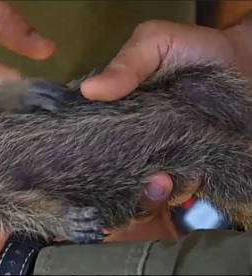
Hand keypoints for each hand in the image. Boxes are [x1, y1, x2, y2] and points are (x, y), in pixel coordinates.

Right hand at [79, 19, 249, 239]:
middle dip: (120, 179)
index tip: (88, 161)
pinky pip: (176, 187)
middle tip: (140, 174)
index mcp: (114, 107)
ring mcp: (157, 152)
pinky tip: (189, 175)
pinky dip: (179, 188)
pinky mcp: (185, 164)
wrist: (242, 61)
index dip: (84, 149)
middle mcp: (130, 134)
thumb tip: (87, 90)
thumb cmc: (190, 49)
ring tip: (163, 180)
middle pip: (113, 166)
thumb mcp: (154, 43)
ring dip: (149, 190)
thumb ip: (126, 64)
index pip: (88, 132)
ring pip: (142, 183)